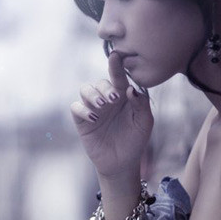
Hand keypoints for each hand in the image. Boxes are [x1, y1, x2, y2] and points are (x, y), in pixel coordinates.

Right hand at [70, 52, 153, 178]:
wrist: (122, 163)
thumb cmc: (135, 140)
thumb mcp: (144, 122)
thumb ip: (141, 104)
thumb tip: (130, 88)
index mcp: (123, 96)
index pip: (118, 77)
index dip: (116, 66)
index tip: (116, 56)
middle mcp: (106, 99)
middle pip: (100, 82)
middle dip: (105, 88)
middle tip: (113, 100)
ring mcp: (93, 109)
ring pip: (85, 90)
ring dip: (92, 95)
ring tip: (103, 106)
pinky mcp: (82, 121)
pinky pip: (76, 107)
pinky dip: (83, 109)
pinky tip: (94, 118)